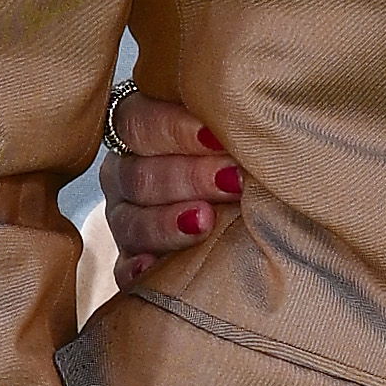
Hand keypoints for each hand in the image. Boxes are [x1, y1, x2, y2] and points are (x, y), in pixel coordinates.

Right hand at [96, 88, 240, 265]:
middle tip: (232, 181)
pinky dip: (137, 270)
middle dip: (187, 177)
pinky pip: (123, 270)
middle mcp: (127, 175)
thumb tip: (254, 115)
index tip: (219, 137)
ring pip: (130, 222)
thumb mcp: (237, 136)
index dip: (175, 129)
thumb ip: (231, 122)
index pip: (138, 120)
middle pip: (137, 173)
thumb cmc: (250, 162)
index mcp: (142, 132)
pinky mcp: (132, 266)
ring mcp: (127, 221)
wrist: (261, 221)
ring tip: (205, 222)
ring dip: (166, 222)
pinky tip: (153, 267)